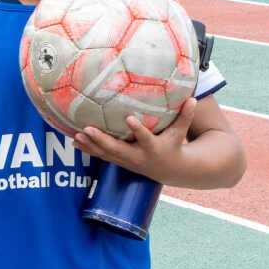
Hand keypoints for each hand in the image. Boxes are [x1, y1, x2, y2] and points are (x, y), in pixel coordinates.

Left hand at [71, 97, 197, 182]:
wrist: (170, 170)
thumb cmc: (174, 145)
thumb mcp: (180, 132)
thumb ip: (186, 116)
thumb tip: (193, 98)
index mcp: (153, 147)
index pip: (145, 138)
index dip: (138, 130)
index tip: (129, 118)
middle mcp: (138, 156)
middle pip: (118, 149)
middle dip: (102, 140)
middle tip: (87, 129)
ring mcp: (127, 161)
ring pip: (106, 154)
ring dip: (90, 146)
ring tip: (76, 136)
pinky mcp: (120, 162)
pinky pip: (102, 156)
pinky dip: (89, 150)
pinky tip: (76, 142)